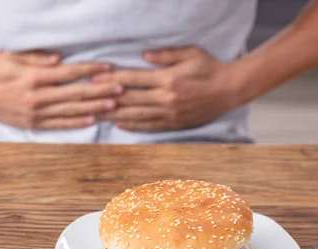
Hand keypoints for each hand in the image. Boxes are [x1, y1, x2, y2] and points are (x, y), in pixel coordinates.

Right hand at [0, 51, 122, 129]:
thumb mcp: (11, 56)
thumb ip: (35, 56)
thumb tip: (60, 58)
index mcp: (33, 77)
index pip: (69, 73)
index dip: (90, 71)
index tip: (108, 68)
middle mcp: (37, 97)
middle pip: (75, 94)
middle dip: (100, 91)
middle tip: (120, 88)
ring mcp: (36, 113)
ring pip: (71, 111)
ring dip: (94, 108)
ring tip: (114, 105)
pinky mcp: (33, 124)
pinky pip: (59, 124)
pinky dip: (77, 123)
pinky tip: (93, 120)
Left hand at [92, 46, 245, 131]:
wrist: (229, 90)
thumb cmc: (210, 68)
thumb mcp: (190, 53)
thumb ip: (166, 55)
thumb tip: (144, 56)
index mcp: (168, 79)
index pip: (133, 79)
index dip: (112, 79)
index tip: (95, 80)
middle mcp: (166, 98)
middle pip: (130, 99)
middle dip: (107, 99)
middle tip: (87, 100)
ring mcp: (169, 113)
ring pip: (136, 115)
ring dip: (115, 115)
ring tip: (97, 115)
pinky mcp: (174, 123)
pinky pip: (149, 126)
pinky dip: (133, 125)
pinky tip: (120, 124)